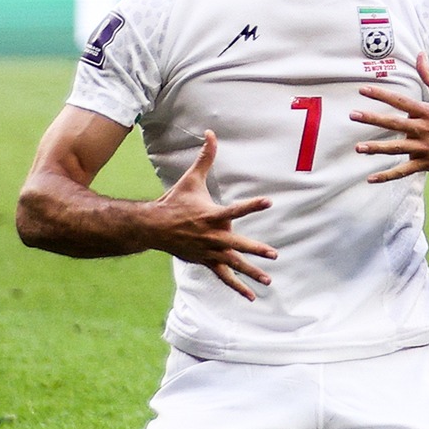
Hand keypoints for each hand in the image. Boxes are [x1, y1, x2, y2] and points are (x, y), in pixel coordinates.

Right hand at [148, 132, 274, 299]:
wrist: (153, 227)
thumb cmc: (176, 201)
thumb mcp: (192, 179)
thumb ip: (206, 157)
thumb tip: (211, 132)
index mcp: (211, 215)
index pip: (236, 209)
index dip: (252, 205)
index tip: (269, 201)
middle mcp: (212, 236)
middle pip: (237, 244)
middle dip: (255, 249)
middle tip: (274, 254)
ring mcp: (209, 251)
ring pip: (233, 264)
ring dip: (251, 272)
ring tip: (269, 280)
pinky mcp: (206, 261)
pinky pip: (224, 277)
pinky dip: (237, 287)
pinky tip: (252, 297)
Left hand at [354, 57, 428, 182]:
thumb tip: (419, 54)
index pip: (401, 101)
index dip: (382, 95)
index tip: (363, 90)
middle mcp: (424, 129)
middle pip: (394, 123)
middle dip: (372, 119)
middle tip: (353, 115)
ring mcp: (424, 148)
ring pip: (396, 149)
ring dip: (377, 149)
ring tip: (358, 148)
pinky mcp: (425, 163)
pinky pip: (403, 170)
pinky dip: (387, 176)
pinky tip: (371, 178)